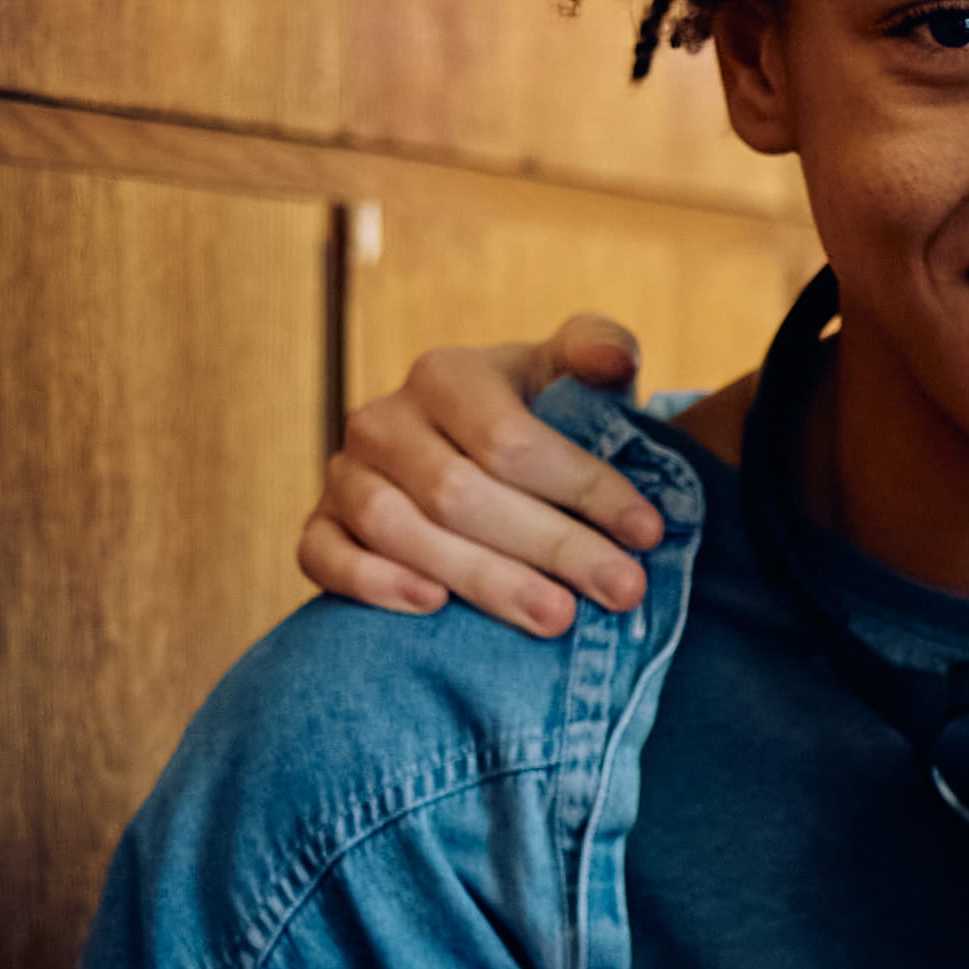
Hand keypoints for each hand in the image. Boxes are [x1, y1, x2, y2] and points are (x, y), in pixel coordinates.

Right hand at [297, 316, 665, 633]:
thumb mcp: (569, 374)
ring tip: (557, 617)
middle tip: (622, 590)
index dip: (585, 488)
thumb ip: (597, 351)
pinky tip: (431, 606)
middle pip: (461, 493)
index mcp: (445, 375)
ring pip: (397, 530)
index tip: (649, 532)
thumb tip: (610, 359)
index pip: (512, 441)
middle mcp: (383, 420)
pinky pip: (325, 556)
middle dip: (552, 546)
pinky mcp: (319, 525)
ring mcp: (345, 474)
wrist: (468, 455)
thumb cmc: (534, 416)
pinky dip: (373, 582)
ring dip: (481, 579)